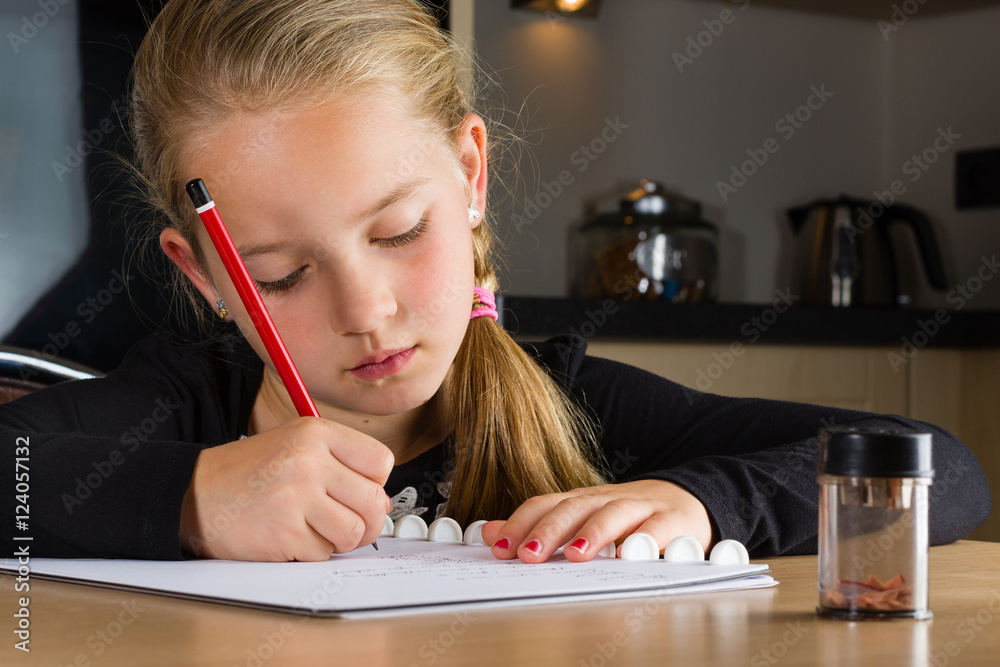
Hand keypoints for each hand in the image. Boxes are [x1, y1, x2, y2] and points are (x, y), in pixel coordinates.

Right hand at [179, 417, 393, 560]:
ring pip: (353, 532)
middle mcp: (309, 460)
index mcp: (316, 432)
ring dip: (338, 540)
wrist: (193, 493)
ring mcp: (296, 496)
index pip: (381, 461)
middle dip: (366, 521)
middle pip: (375, 501)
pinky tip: (290, 537)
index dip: (375, 483)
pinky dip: (310, 552)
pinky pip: (323, 554)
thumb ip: (341, 465)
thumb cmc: (249, 473)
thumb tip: (382, 503)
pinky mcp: (284, 532)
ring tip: (315, 529)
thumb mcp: (296, 446)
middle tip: (347, 523)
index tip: (359, 491)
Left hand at [479, 480, 713, 562]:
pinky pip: (658, 528)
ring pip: (614, 514)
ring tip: (575, 555)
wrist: (687, 500)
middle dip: (549, 530)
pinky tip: (630, 556)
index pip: (546, 504)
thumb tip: (488, 533)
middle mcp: (607, 499)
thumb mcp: (581, 519)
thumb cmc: (626, 516)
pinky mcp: (672, 520)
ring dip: (593, 533)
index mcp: (582, 500)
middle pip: (575, 508)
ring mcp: (640, 507)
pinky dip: (645, 540)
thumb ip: (537, 527)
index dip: (522, 524)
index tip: (501, 548)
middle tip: (529, 554)